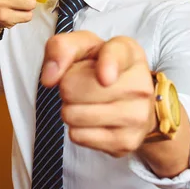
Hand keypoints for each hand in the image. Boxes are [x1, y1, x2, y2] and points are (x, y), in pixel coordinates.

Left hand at [41, 31, 156, 157]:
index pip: (116, 57)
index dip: (108, 67)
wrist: (133, 99)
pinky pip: (78, 136)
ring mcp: (137, 116)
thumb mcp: (83, 46)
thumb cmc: (101, 66)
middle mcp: (140, 84)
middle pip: (73, 89)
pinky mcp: (126, 141)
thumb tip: (49, 79)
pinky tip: (93, 119)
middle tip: (82, 84)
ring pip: (73, 115)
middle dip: (67, 87)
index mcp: (129, 52)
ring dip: (70, 108)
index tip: (105, 78)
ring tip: (87, 101)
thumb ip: (61, 48)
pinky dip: (77, 128)